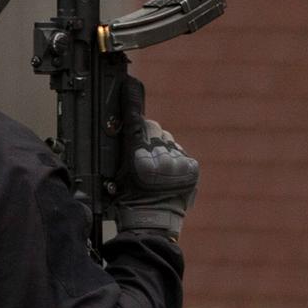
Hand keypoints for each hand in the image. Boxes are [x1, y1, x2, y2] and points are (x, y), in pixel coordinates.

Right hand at [115, 77, 198, 234]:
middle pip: (154, 129)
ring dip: (163, 150)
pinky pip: (182, 155)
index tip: (129, 84)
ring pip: (169, 141)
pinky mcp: (191, 168)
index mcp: (139, 156)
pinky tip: (168, 177)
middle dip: (148, 138)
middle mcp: (161, 155)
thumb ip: (122, 149)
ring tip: (156, 171)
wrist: (153, 224)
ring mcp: (178, 161)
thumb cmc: (128, 202)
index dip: (131, 102)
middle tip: (143, 157)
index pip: (135, 122)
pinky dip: (176, 162)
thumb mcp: (115, 175)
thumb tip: (127, 128)